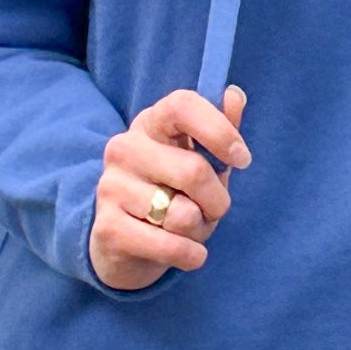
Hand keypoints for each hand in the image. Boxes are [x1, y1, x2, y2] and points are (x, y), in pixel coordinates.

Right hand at [91, 83, 248, 290]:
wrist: (126, 246)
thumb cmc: (173, 196)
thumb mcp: (200, 162)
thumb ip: (218, 129)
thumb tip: (234, 94)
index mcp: (150, 123)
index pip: (182, 105)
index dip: (219, 131)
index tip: (242, 159)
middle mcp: (124, 148)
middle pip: (193, 171)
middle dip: (217, 201)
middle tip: (212, 211)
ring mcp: (111, 187)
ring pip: (183, 215)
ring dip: (200, 231)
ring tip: (188, 230)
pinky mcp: (108, 228)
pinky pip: (170, 245)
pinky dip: (191, 255)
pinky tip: (187, 253)